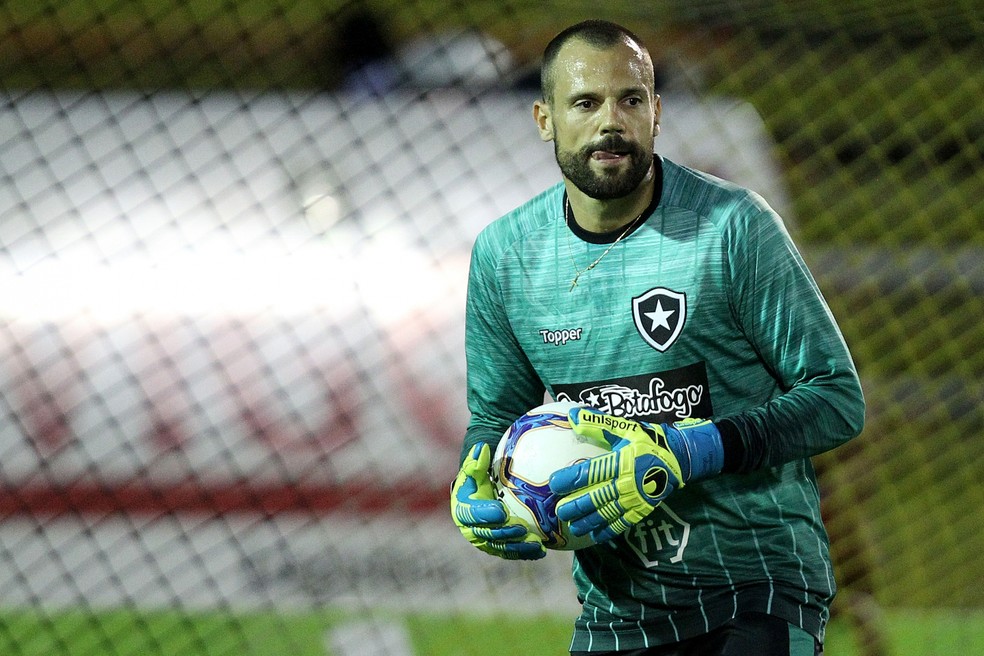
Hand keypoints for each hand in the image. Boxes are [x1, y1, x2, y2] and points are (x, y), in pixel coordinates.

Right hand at [451, 443, 546, 559]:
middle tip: (522, 528)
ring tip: (536, 544)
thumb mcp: (476, 469)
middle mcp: (472, 530)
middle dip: (505, 533)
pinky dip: (526, 553)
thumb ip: (477, 462)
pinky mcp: (499, 548)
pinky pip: (512, 552)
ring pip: (501, 547)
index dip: (486, 514)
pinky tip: (541, 550)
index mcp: (463, 511)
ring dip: (519, 547)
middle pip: (488, 535)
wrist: (481, 495)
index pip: (473, 514)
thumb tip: (481, 448)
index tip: (502, 511)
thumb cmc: (480, 478)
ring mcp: (486, 541)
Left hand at [549, 408, 723, 544]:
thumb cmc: (647, 440)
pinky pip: (624, 523)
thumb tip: (573, 415)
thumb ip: (598, 423)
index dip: (571, 479)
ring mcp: (636, 498)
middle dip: (576, 506)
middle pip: (597, 497)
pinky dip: (610, 530)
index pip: (591, 472)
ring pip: (608, 513)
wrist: (679, 457)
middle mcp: (627, 483)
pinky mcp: (643, 509)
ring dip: (589, 521)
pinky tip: (596, 536)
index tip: (554, 484)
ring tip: (573, 526)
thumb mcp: (625, 427)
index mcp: (621, 462)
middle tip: (559, 511)